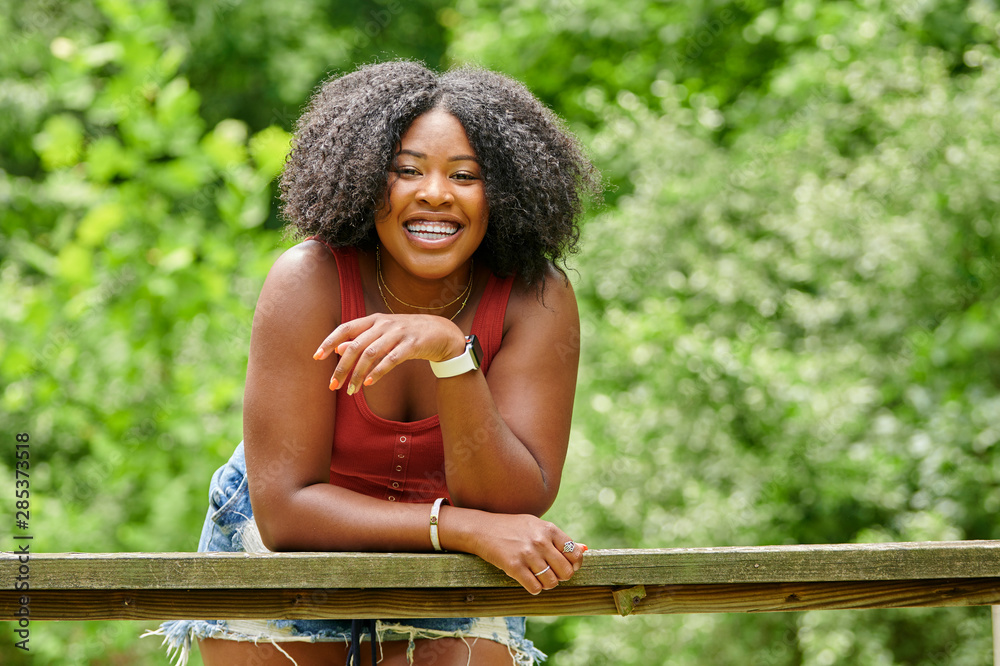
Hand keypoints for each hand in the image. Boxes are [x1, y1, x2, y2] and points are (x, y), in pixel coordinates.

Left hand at [312, 313, 465, 393]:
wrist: (441, 332)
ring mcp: (398, 334)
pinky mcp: (412, 345)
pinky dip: (378, 372)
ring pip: (371, 354)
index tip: (316, 357)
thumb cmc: (406, 335)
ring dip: (358, 375)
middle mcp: (384, 324)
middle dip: (341, 368)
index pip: (346, 328)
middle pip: (355, 346)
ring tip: (351, 391)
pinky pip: (391, 359)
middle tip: (332, 386)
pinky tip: (369, 383)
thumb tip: (336, 350)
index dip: (329, 342)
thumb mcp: (382, 335)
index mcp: (374, 320)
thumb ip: (360, 341)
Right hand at [451, 510, 587, 594]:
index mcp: (549, 529)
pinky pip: (534, 587)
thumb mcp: (538, 526)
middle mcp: (540, 541)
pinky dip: (534, 589)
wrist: (483, 529)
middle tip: (551, 573)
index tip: (566, 566)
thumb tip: (585, 549)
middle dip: (561, 577)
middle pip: (566, 572)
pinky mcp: (514, 566)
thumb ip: (560, 539)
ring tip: (539, 577)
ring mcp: (527, 554)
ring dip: (547, 584)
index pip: (575, 554)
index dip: (574, 564)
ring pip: (551, 582)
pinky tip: (528, 581)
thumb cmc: (513, 528)